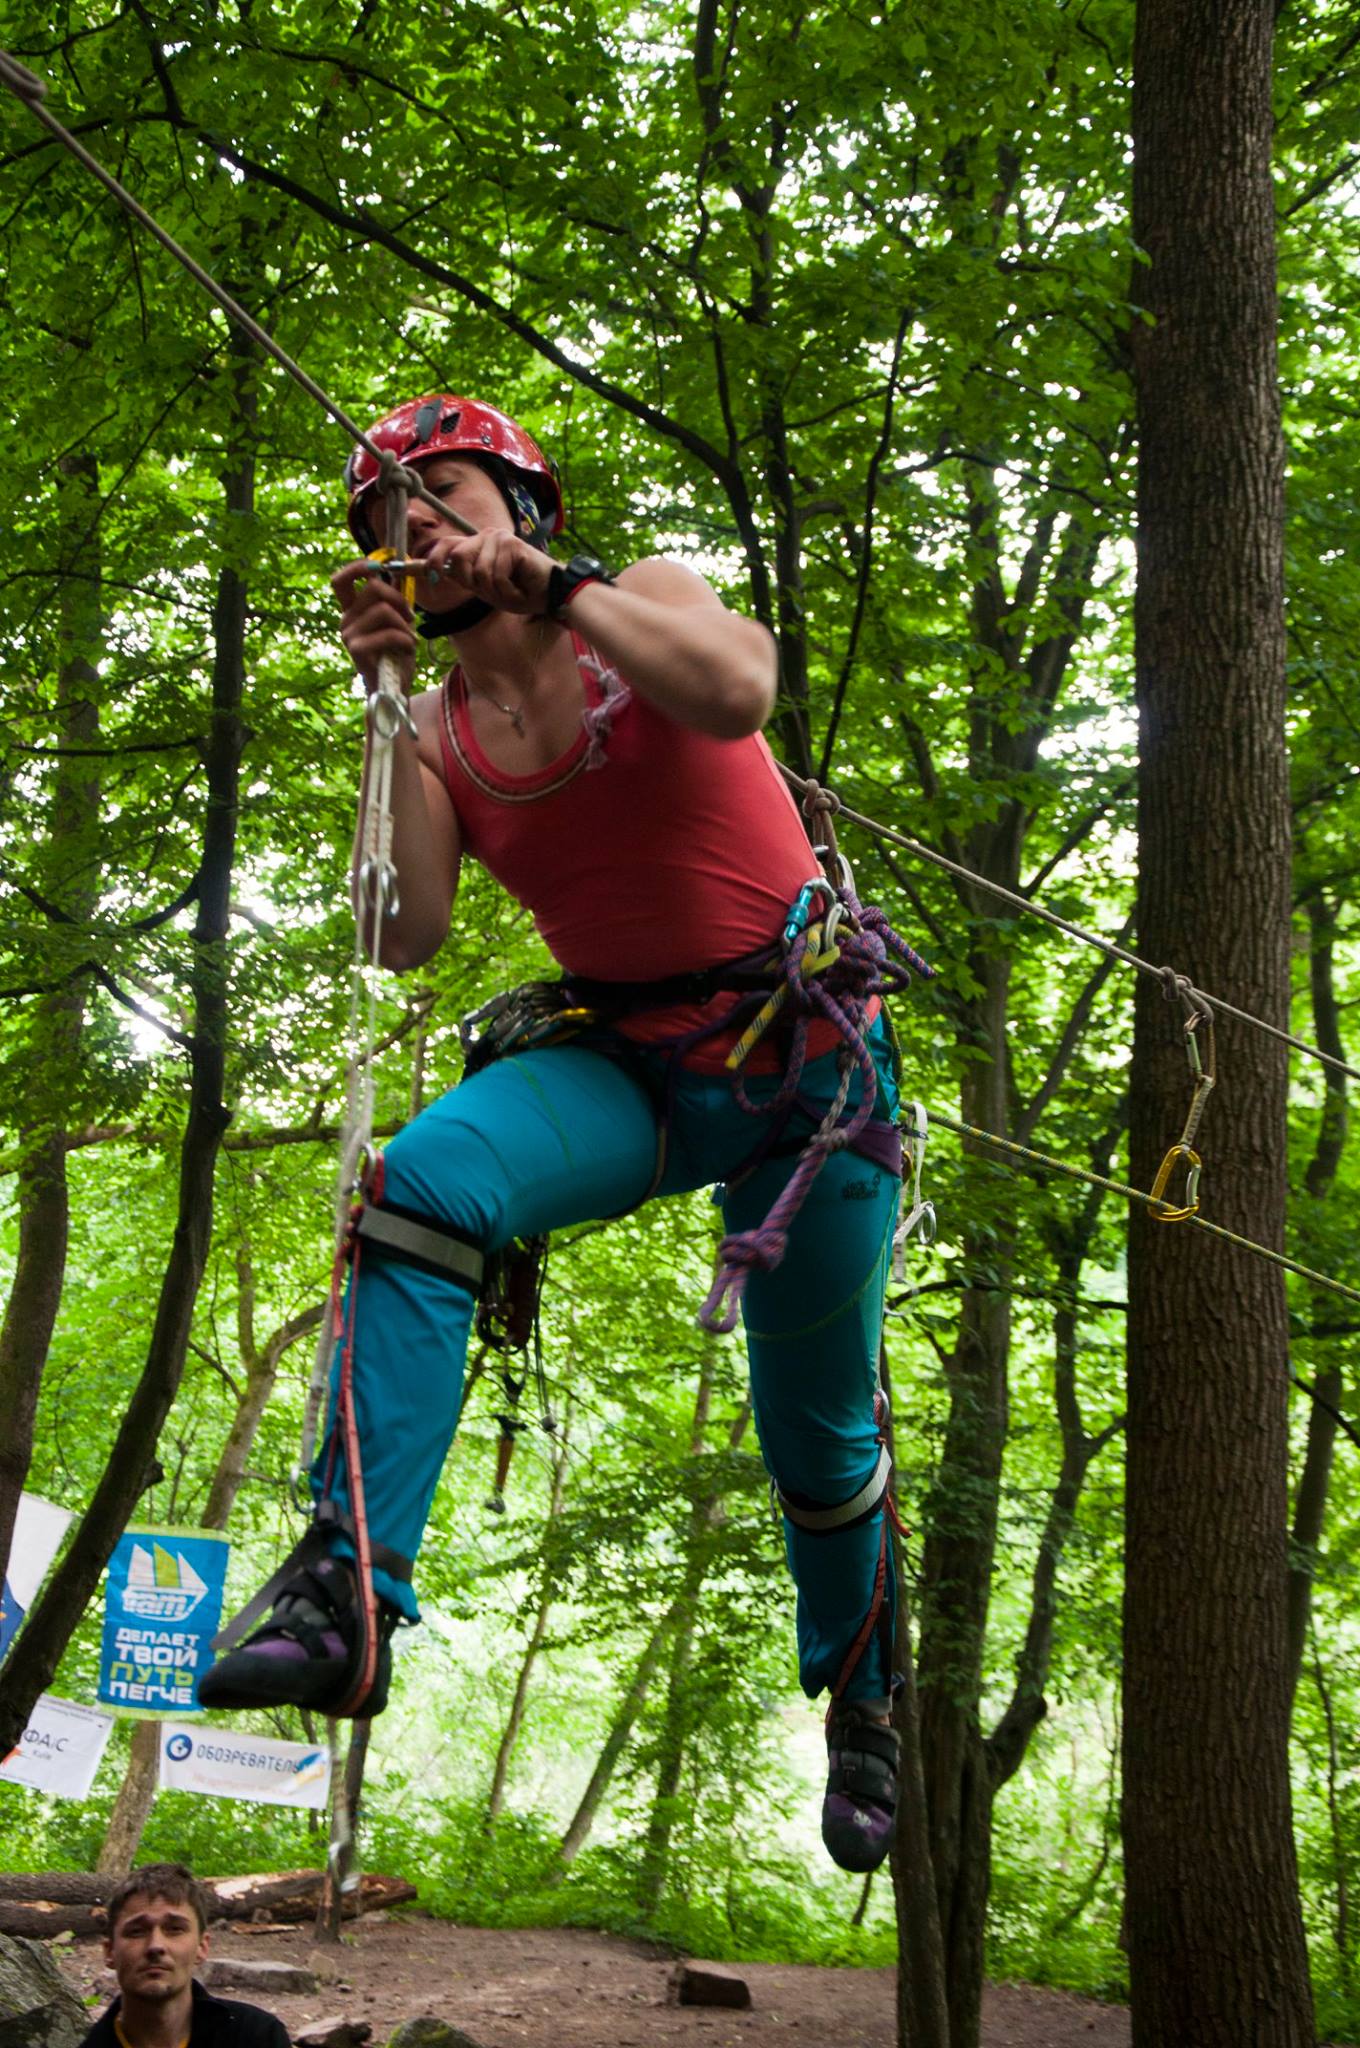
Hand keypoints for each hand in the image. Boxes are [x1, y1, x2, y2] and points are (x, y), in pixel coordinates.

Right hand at [332, 558, 418, 691]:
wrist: (392, 689)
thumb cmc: (395, 654)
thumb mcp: (396, 623)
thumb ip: (393, 601)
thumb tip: (403, 573)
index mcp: (352, 611)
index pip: (341, 580)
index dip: (358, 567)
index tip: (380, 567)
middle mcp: (346, 620)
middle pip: (373, 587)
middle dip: (399, 599)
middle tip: (410, 617)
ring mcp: (349, 635)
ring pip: (384, 610)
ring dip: (405, 624)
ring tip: (409, 639)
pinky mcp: (357, 650)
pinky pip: (388, 632)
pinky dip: (405, 639)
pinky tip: (407, 649)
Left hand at [408, 528, 555, 617]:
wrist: (550, 594)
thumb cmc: (519, 591)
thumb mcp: (485, 587)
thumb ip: (464, 577)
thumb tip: (435, 571)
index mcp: (475, 546)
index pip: (444, 547)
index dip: (429, 560)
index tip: (421, 575)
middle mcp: (483, 536)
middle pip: (456, 558)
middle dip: (469, 582)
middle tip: (490, 591)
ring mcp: (497, 537)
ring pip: (476, 571)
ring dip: (492, 590)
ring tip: (509, 590)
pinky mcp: (510, 544)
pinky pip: (494, 574)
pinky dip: (505, 589)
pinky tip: (518, 587)